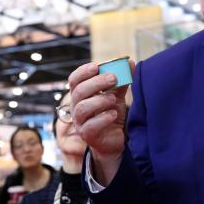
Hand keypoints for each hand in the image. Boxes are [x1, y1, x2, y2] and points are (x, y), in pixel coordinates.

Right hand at [68, 62, 132, 178]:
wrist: (113, 140)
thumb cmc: (111, 114)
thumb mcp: (117, 96)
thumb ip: (122, 81)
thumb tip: (130, 63)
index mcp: (80, 95)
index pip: (74, 80)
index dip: (83, 72)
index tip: (97, 66)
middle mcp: (76, 107)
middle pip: (78, 91)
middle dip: (96, 83)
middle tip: (113, 78)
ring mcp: (80, 122)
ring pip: (83, 107)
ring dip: (99, 100)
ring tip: (113, 99)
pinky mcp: (87, 135)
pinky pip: (91, 125)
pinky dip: (103, 118)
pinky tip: (113, 114)